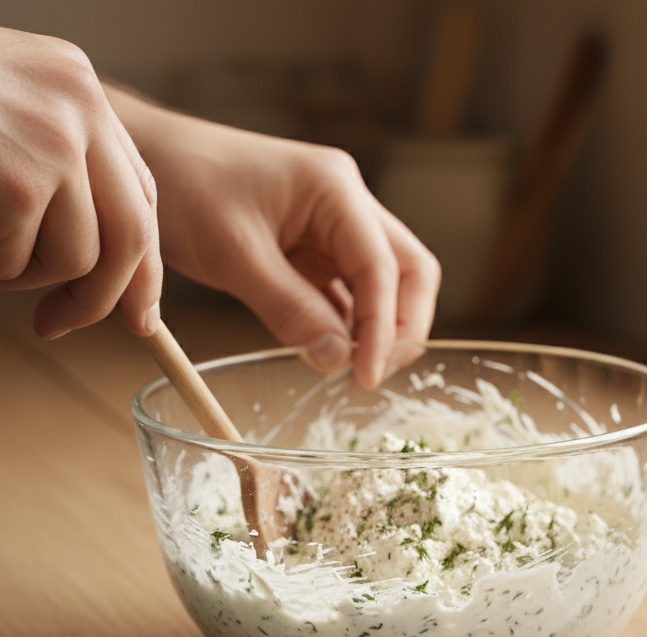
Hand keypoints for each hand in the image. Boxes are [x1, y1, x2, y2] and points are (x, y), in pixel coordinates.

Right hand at [0, 29, 161, 337]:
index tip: (137, 314)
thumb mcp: (4, 110)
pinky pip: (20, 260)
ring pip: (76, 259)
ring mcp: (55, 142)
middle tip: (57, 324)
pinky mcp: (19, 180)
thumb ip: (55, 162)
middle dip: (99, 298)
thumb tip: (101, 262)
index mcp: (77, 86)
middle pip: (130, 237)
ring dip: (20, 272)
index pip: (139, 195)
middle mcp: (80, 108)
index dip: (140, 265)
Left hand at [109, 89, 440, 387]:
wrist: (148, 159)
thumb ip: (289, 309)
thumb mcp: (235, 255)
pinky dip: (347, 326)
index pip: (384, 268)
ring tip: (349, 370)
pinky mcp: (317, 249)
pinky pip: (349, 293)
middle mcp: (348, 204)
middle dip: (401, 328)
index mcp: (336, 190)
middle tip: (371, 374)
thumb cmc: (185, 187)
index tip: (365, 377)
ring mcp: (336, 227)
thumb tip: (336, 360)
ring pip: (385, 286)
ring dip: (376, 330)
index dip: (382, 330)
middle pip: (408, 272)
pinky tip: (329, 351)